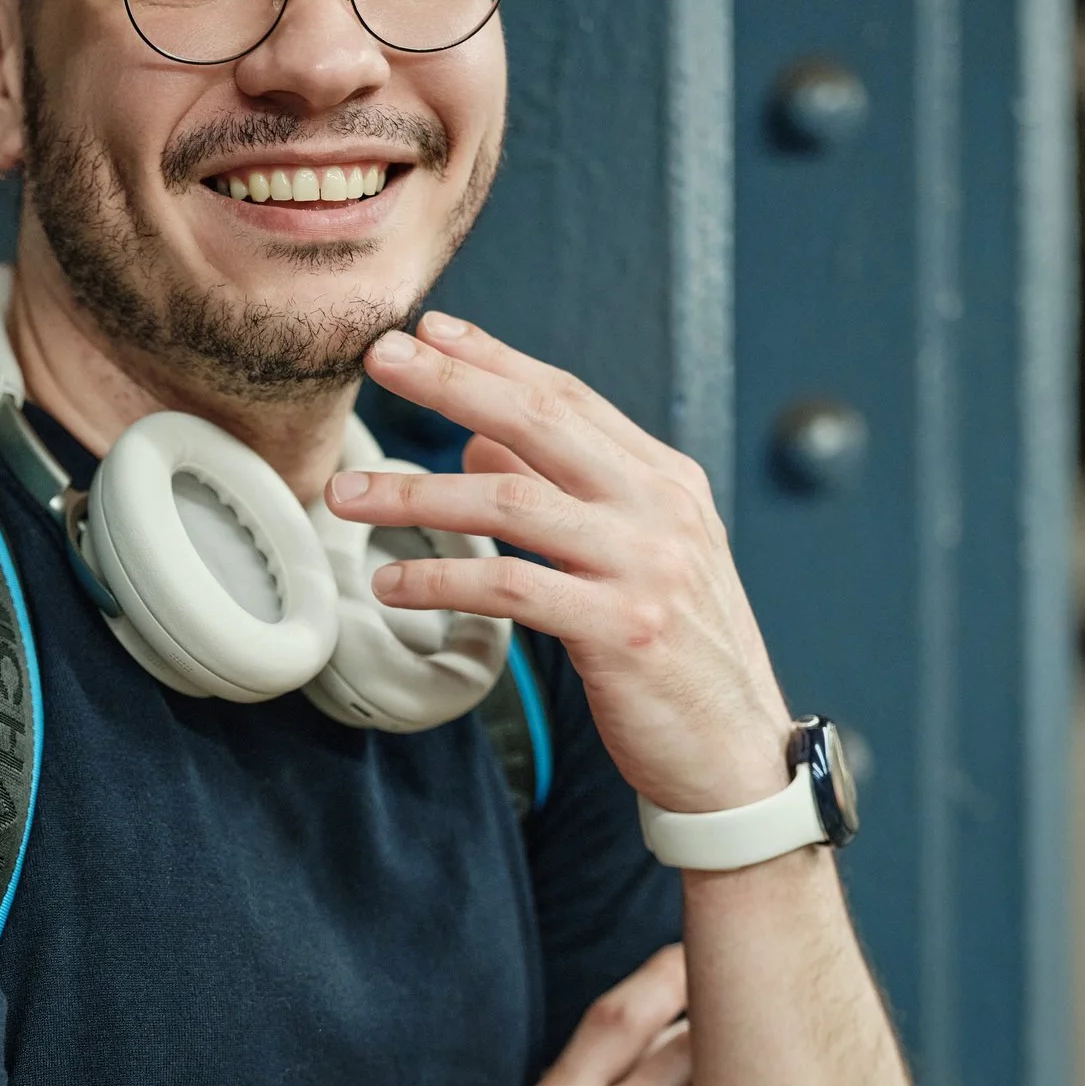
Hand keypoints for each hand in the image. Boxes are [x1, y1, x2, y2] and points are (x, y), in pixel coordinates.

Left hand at [329, 312, 792, 813]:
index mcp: (664, 480)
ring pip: (511, 500)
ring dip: (417, 492)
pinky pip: (513, 589)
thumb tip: (478, 434)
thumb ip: (561, 491)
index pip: (567, 398)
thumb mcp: (633, 554)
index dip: (494, 359)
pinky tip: (392, 584)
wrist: (737, 754)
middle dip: (452, 383)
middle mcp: (660, 508)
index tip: (427, 330)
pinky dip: (443, 580)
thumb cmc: (676, 654)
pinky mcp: (623, 630)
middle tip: (379, 356)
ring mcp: (645, 566)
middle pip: (540, 422)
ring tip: (347, 494)